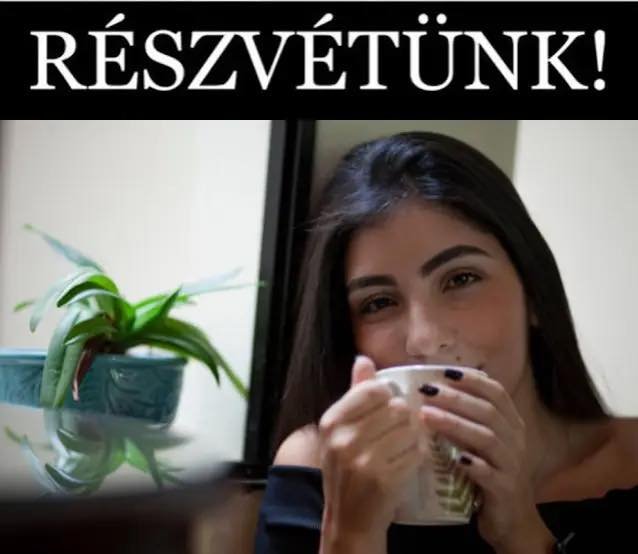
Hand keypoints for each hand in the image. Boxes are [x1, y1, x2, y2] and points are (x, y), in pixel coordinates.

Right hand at [318, 355, 426, 552]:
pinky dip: (418, 455)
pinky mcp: (385, 479)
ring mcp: (363, 460)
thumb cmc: (348, 470)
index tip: (387, 408)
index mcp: (331, 421)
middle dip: (404, 419)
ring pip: (410, 428)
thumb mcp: (342, 430)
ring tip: (403, 446)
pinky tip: (408, 461)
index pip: (373, 390)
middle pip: (396, 408)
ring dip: (413, 436)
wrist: (350, 520)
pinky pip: (417, 451)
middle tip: (398, 431)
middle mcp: (343, 439)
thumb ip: (355, 393)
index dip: (388, 397)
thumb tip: (364, 359)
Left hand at [419, 369, 554, 552]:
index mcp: (511, 423)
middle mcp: (515, 440)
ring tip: (426, 416)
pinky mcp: (505, 490)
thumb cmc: (488, 472)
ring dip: (455, 424)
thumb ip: (466, 418)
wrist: (512, 520)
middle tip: (426, 390)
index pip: (496, 392)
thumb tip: (433, 389)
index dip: (472, 379)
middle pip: (488, 411)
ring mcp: (512, 465)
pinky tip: (454, 458)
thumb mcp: (481, 441)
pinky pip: (490, 474)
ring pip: (487, 438)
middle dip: (456, 397)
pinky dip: (473, 464)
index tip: (444, 371)